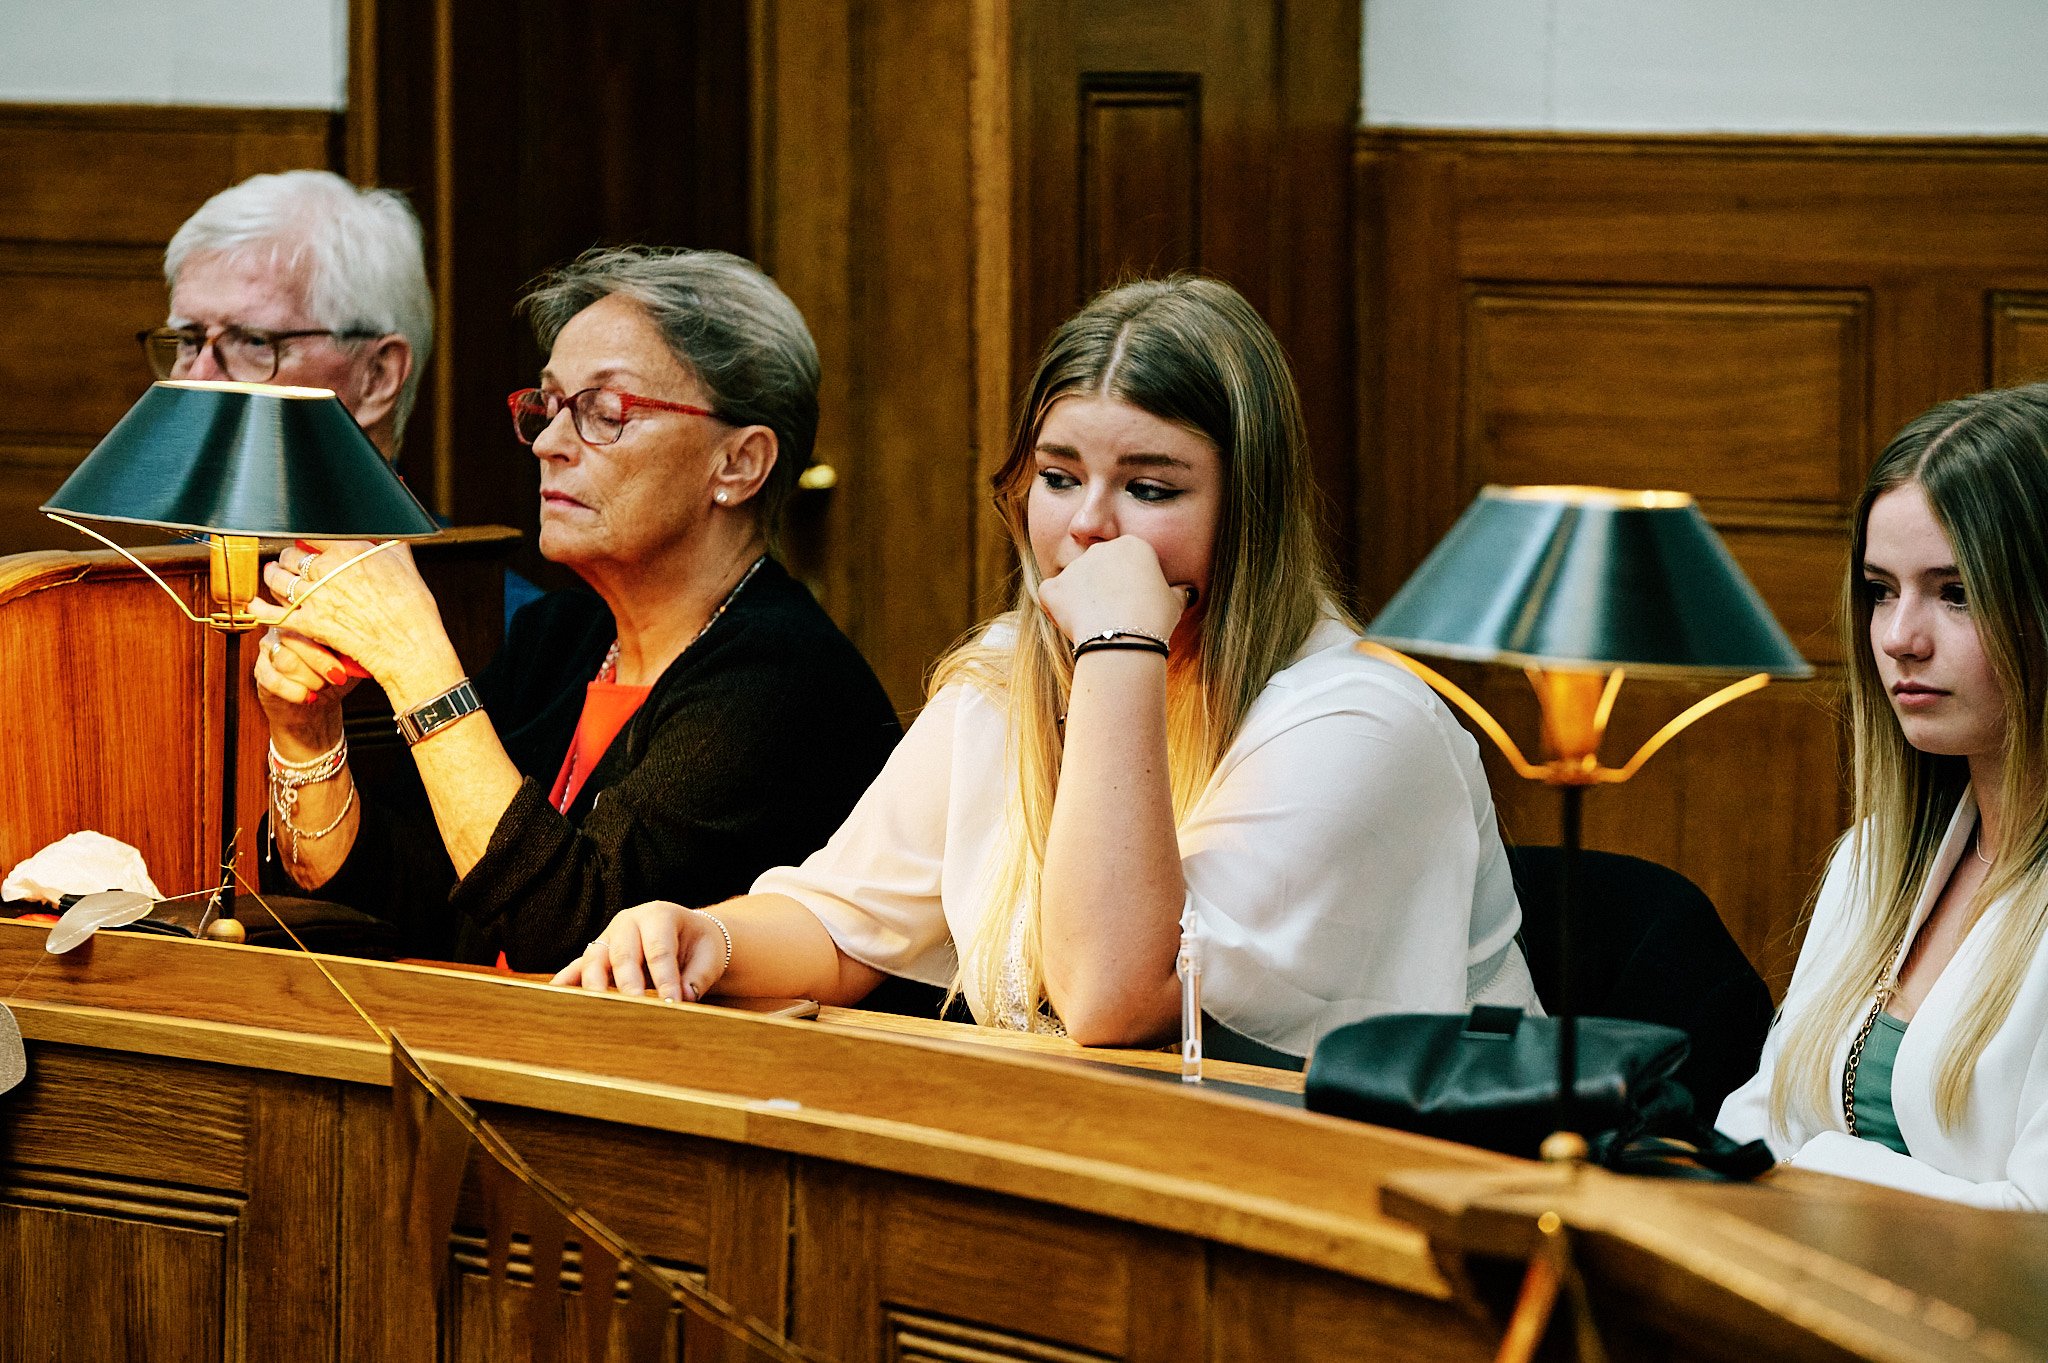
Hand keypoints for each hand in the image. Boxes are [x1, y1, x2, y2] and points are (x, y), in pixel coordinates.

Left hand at [247, 539, 457, 708]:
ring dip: (272, 576)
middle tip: (288, 560)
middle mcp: (327, 570)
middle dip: (288, 557)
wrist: (409, 646)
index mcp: (348, 550)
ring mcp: (315, 598)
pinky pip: (274, 614)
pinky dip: (261, 609)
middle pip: (291, 555)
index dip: (306, 537)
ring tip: (272, 574)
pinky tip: (255, 606)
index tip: (306, 542)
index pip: (312, 534)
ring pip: (278, 579)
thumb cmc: (412, 608)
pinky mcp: (309, 624)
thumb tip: (386, 529)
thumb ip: (388, 542)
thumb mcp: (404, 563)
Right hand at [254, 627, 359, 747]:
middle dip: (321, 660)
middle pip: (295, 637)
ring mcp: (268, 648)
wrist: (317, 705)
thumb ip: (351, 646)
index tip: (346, 652)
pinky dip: (295, 692)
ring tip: (322, 687)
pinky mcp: (260, 671)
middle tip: (338, 677)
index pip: (310, 617)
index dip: (328, 634)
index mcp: (306, 619)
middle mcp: (284, 629)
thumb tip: (364, 642)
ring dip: (309, 678)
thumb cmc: (335, 676)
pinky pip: (273, 680)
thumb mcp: (349, 660)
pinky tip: (308, 697)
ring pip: (285, 659)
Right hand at [549, 902, 731, 1001]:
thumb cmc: (698, 946)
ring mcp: (608, 937)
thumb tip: (683, 999)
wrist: (687, 935)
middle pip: (622, 954)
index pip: (659, 949)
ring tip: (597, 1011)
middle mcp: (628, 922)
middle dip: (627, 984)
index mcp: (658, 915)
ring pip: (595, 960)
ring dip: (595, 986)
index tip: (670, 1004)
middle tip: (634, 1009)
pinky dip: (567, 981)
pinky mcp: (596, 954)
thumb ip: (697, 977)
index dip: (664, 978)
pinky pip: (577, 967)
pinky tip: (557, 996)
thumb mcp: (708, 957)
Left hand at [1036, 536, 1191, 645]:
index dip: (1128, 583)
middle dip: (1103, 587)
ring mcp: (1075, 567)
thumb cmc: (1154, 619)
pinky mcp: (1055, 587)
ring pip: (1075, 580)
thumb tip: (1186, 592)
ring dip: (1081, 597)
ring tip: (1096, 623)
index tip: (1134, 604)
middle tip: (1114, 614)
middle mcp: (1101, 549)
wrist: (1124, 639)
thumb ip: (1177, 592)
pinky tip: (1071, 622)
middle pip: (1099, 566)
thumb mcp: (1174, 603)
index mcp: (1132, 546)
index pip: (1126, 560)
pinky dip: (1056, 606)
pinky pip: (1051, 593)